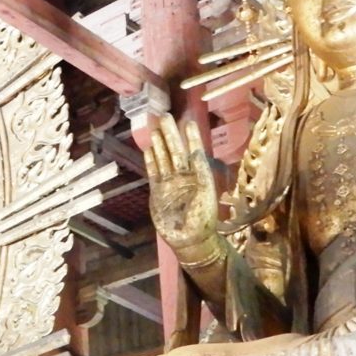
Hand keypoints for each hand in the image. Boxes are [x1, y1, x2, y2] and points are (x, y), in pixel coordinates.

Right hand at [142, 114, 219, 253]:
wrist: (189, 239)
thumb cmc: (202, 218)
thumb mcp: (206, 193)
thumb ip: (201, 172)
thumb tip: (196, 151)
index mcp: (199, 175)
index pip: (194, 151)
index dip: (191, 137)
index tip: (188, 121)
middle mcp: (184, 176)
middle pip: (175, 151)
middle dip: (171, 134)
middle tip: (164, 116)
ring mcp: (170, 183)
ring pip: (164, 158)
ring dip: (160, 143)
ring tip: (155, 127)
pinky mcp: (158, 192)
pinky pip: (154, 172)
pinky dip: (151, 161)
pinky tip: (149, 149)